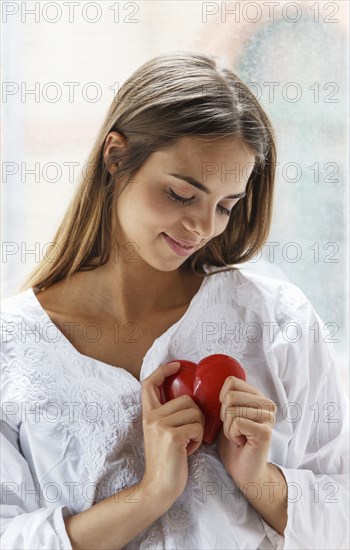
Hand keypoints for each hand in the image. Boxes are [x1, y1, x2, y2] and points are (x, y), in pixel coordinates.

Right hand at [141, 362, 204, 505]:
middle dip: (196, 416)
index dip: (163, 370)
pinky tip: (189, 450)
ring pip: (195, 412)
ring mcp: (160, 425)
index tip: (177, 365)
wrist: (159, 488)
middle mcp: (151, 416)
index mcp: (148, 414)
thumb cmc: (168, 461)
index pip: (149, 383)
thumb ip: (170, 415)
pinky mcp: (172, 435)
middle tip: (190, 434)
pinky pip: (198, 427)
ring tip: (188, 443)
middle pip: (186, 399)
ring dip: (198, 429)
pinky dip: (199, 440)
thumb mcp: (162, 433)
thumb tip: (190, 397)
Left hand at [217, 376, 276, 486]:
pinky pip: (237, 422)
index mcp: (258, 396)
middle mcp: (267, 404)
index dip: (222, 400)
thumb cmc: (233, 443)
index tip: (230, 416)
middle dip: (224, 416)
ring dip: (228, 428)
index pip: (231, 382)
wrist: (244, 471)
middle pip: (230, 396)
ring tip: (238, 437)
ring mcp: (268, 417)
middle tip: (235, 430)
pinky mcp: (265, 431)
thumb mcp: (227, 414)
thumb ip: (227, 398)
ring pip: (232, 410)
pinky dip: (232, 434)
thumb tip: (210, 382)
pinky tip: (241, 442)